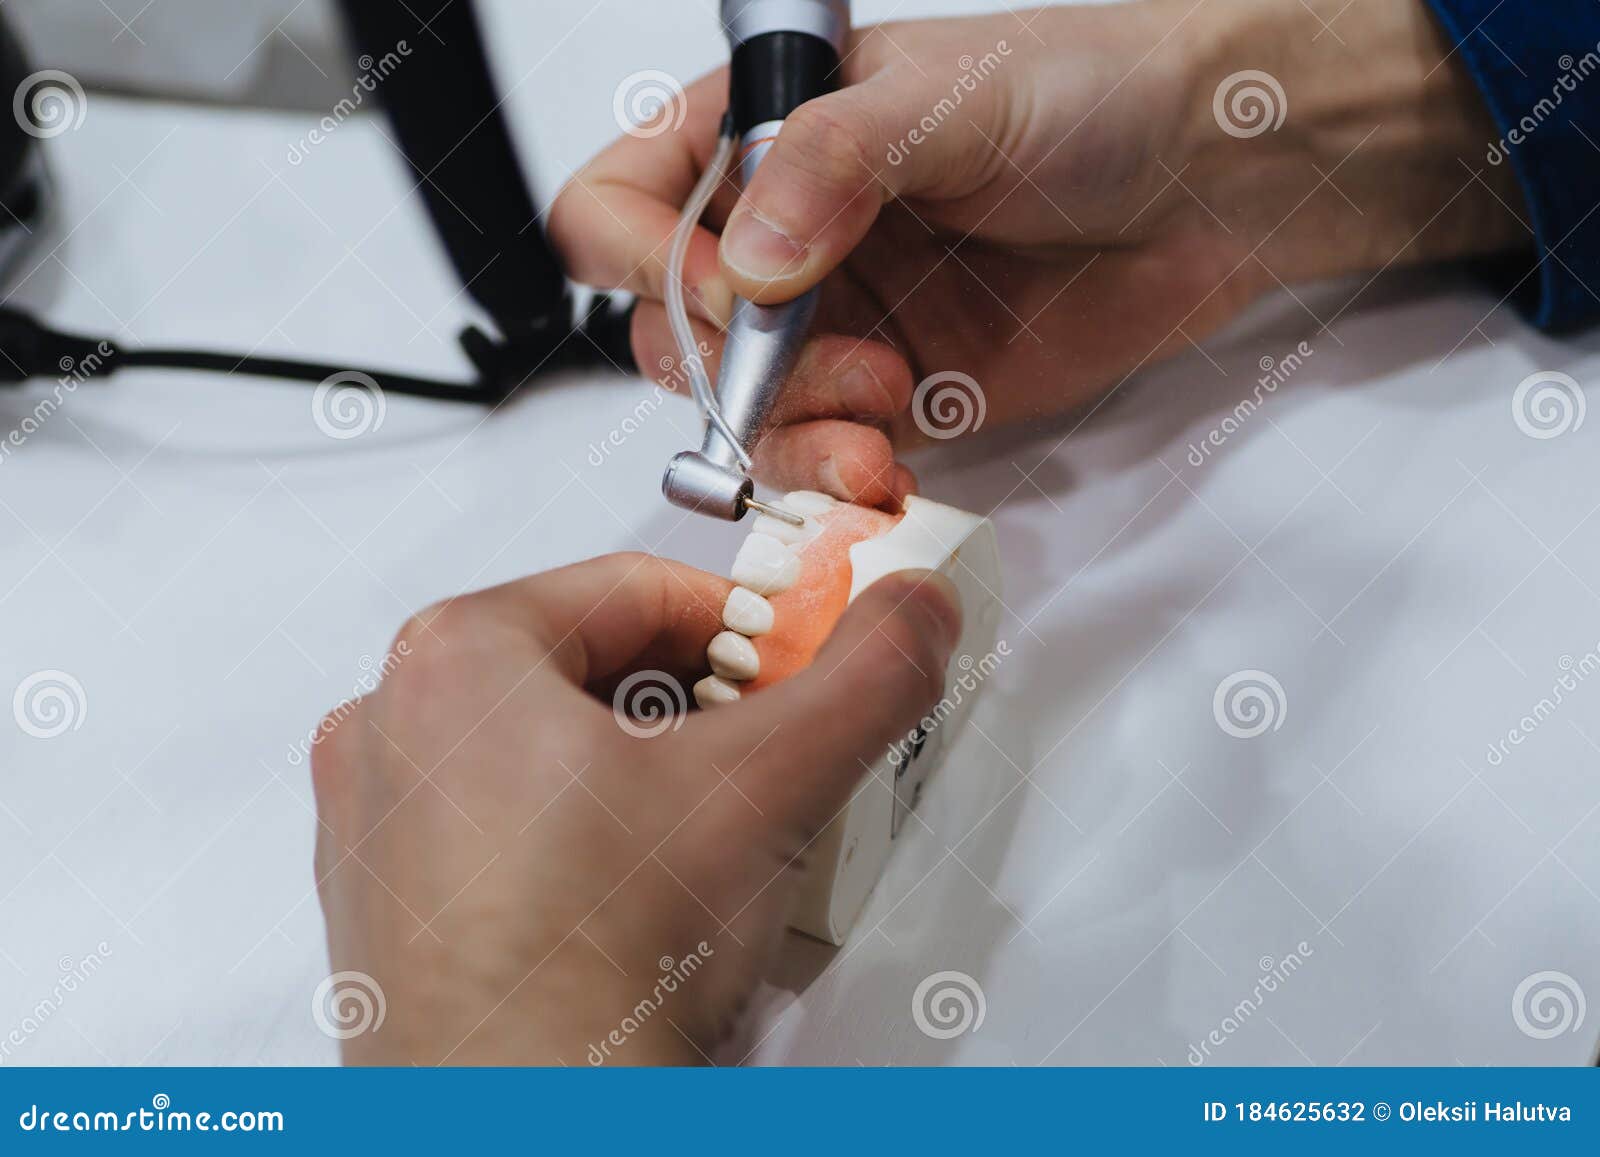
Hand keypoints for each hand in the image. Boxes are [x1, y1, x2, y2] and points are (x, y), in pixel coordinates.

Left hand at [310, 553, 960, 1064]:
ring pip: (544, 750)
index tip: (796, 668)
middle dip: (696, 708)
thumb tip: (909, 618)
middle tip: (764, 755)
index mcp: (457, 658)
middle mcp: (393, 729)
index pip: (641, 589)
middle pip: (591, 666)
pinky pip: (501, 829)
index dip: (747, 628)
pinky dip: (577, 840)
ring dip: (641, 775)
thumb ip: (865, 680)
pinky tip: (637, 900)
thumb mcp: (768, 792)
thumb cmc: (581, 977)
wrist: (515, 1136)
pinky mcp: (386, 909)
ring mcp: (380, 825)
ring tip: (709, 838)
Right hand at [550, 1, 1524, 499]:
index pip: (621, 203)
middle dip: (733, 368)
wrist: (1214, 183)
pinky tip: (885, 466)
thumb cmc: (1090, 95)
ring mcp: (835, 324)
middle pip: (669, 330)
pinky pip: (824, 456)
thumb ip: (833, 165)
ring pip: (740, 414)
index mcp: (763, 138)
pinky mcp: (894, 396)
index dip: (640, 259)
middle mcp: (783, 237)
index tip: (723, 291)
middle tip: (830, 358)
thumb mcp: (948, 99)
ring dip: (790, 436)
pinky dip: (838, 476)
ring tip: (879, 415)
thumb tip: (747, 261)